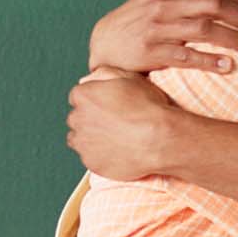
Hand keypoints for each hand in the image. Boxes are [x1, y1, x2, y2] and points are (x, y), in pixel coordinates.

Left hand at [66, 69, 181, 181]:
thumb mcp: (129, 78)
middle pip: (77, 118)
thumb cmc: (147, 107)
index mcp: (83, 95)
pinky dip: (98, 155)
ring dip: (90, 137)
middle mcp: (77, 119)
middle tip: (113, 122)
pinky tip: (117, 151)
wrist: (160, 140)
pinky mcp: (91, 162)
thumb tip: (88, 80)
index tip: (108, 106)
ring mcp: (83, 143)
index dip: (94, 100)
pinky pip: (89, 157)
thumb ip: (104, 74)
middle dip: (90, 119)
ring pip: (79, 139)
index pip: (78, 96)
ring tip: (114, 138)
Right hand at [89, 0, 237, 74]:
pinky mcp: (151, 52)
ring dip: (237, 39)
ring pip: (207, 30)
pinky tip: (228, 66)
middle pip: (217, 6)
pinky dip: (210, 61)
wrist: (105, 42)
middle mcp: (164, 3)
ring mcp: (157, 27)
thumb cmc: (140, 20)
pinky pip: (186, 56)